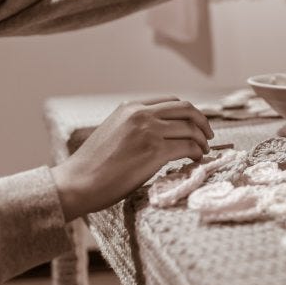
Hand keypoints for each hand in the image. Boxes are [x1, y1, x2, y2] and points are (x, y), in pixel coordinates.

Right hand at [49, 97, 213, 220]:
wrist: (76, 183)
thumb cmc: (93, 166)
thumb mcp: (113, 133)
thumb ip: (135, 127)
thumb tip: (161, 132)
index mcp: (130, 107)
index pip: (171, 101)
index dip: (189, 113)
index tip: (196, 125)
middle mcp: (141, 114)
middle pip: (187, 109)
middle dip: (202, 122)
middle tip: (209, 136)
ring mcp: (149, 131)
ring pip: (191, 128)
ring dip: (202, 140)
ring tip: (202, 152)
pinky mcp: (154, 151)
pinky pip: (188, 146)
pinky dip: (197, 152)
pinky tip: (196, 160)